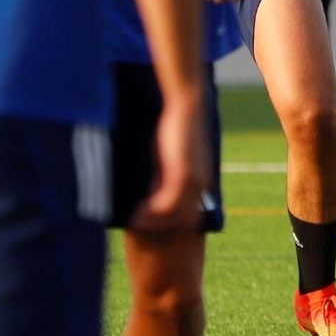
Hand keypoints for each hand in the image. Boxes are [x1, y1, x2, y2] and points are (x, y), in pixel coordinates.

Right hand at [127, 94, 210, 231]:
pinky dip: (152, 212)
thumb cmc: (176, 130)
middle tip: (136, 227)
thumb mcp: (170, 159)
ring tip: (133, 222)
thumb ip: (165, 176)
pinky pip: (167, 203)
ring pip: (174, 215)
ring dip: (152, 222)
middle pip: (182, 220)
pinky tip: (136, 214)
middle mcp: (202, 185)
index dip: (168, 223)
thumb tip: (152, 193)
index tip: (149, 225)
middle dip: (159, 226)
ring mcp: (194, 181)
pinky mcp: (182, 174)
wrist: (186, 109)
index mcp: (202, 182)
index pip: (189, 215)